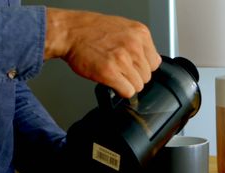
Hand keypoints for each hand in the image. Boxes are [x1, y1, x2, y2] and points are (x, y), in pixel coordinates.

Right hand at [44, 8, 161, 97]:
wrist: (70, 32)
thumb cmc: (91, 30)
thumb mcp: (123, 28)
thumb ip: (138, 43)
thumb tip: (147, 62)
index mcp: (140, 33)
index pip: (155, 62)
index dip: (143, 67)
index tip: (134, 67)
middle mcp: (134, 45)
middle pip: (147, 76)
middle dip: (134, 77)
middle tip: (120, 71)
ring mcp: (122, 59)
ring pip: (138, 86)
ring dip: (126, 84)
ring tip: (114, 75)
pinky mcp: (110, 72)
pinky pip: (127, 92)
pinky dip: (120, 91)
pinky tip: (112, 82)